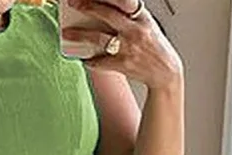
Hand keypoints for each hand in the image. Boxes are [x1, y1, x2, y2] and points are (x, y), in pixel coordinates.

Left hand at [61, 0, 182, 90]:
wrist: (165, 71)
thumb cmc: (152, 46)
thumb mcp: (146, 24)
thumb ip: (129, 15)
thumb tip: (103, 11)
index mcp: (142, 16)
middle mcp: (136, 30)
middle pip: (107, 14)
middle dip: (88, 6)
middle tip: (72, 2)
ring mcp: (129, 47)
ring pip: (98, 38)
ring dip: (80, 35)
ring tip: (66, 34)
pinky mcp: (123, 65)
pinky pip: (100, 61)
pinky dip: (89, 60)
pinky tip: (83, 58)